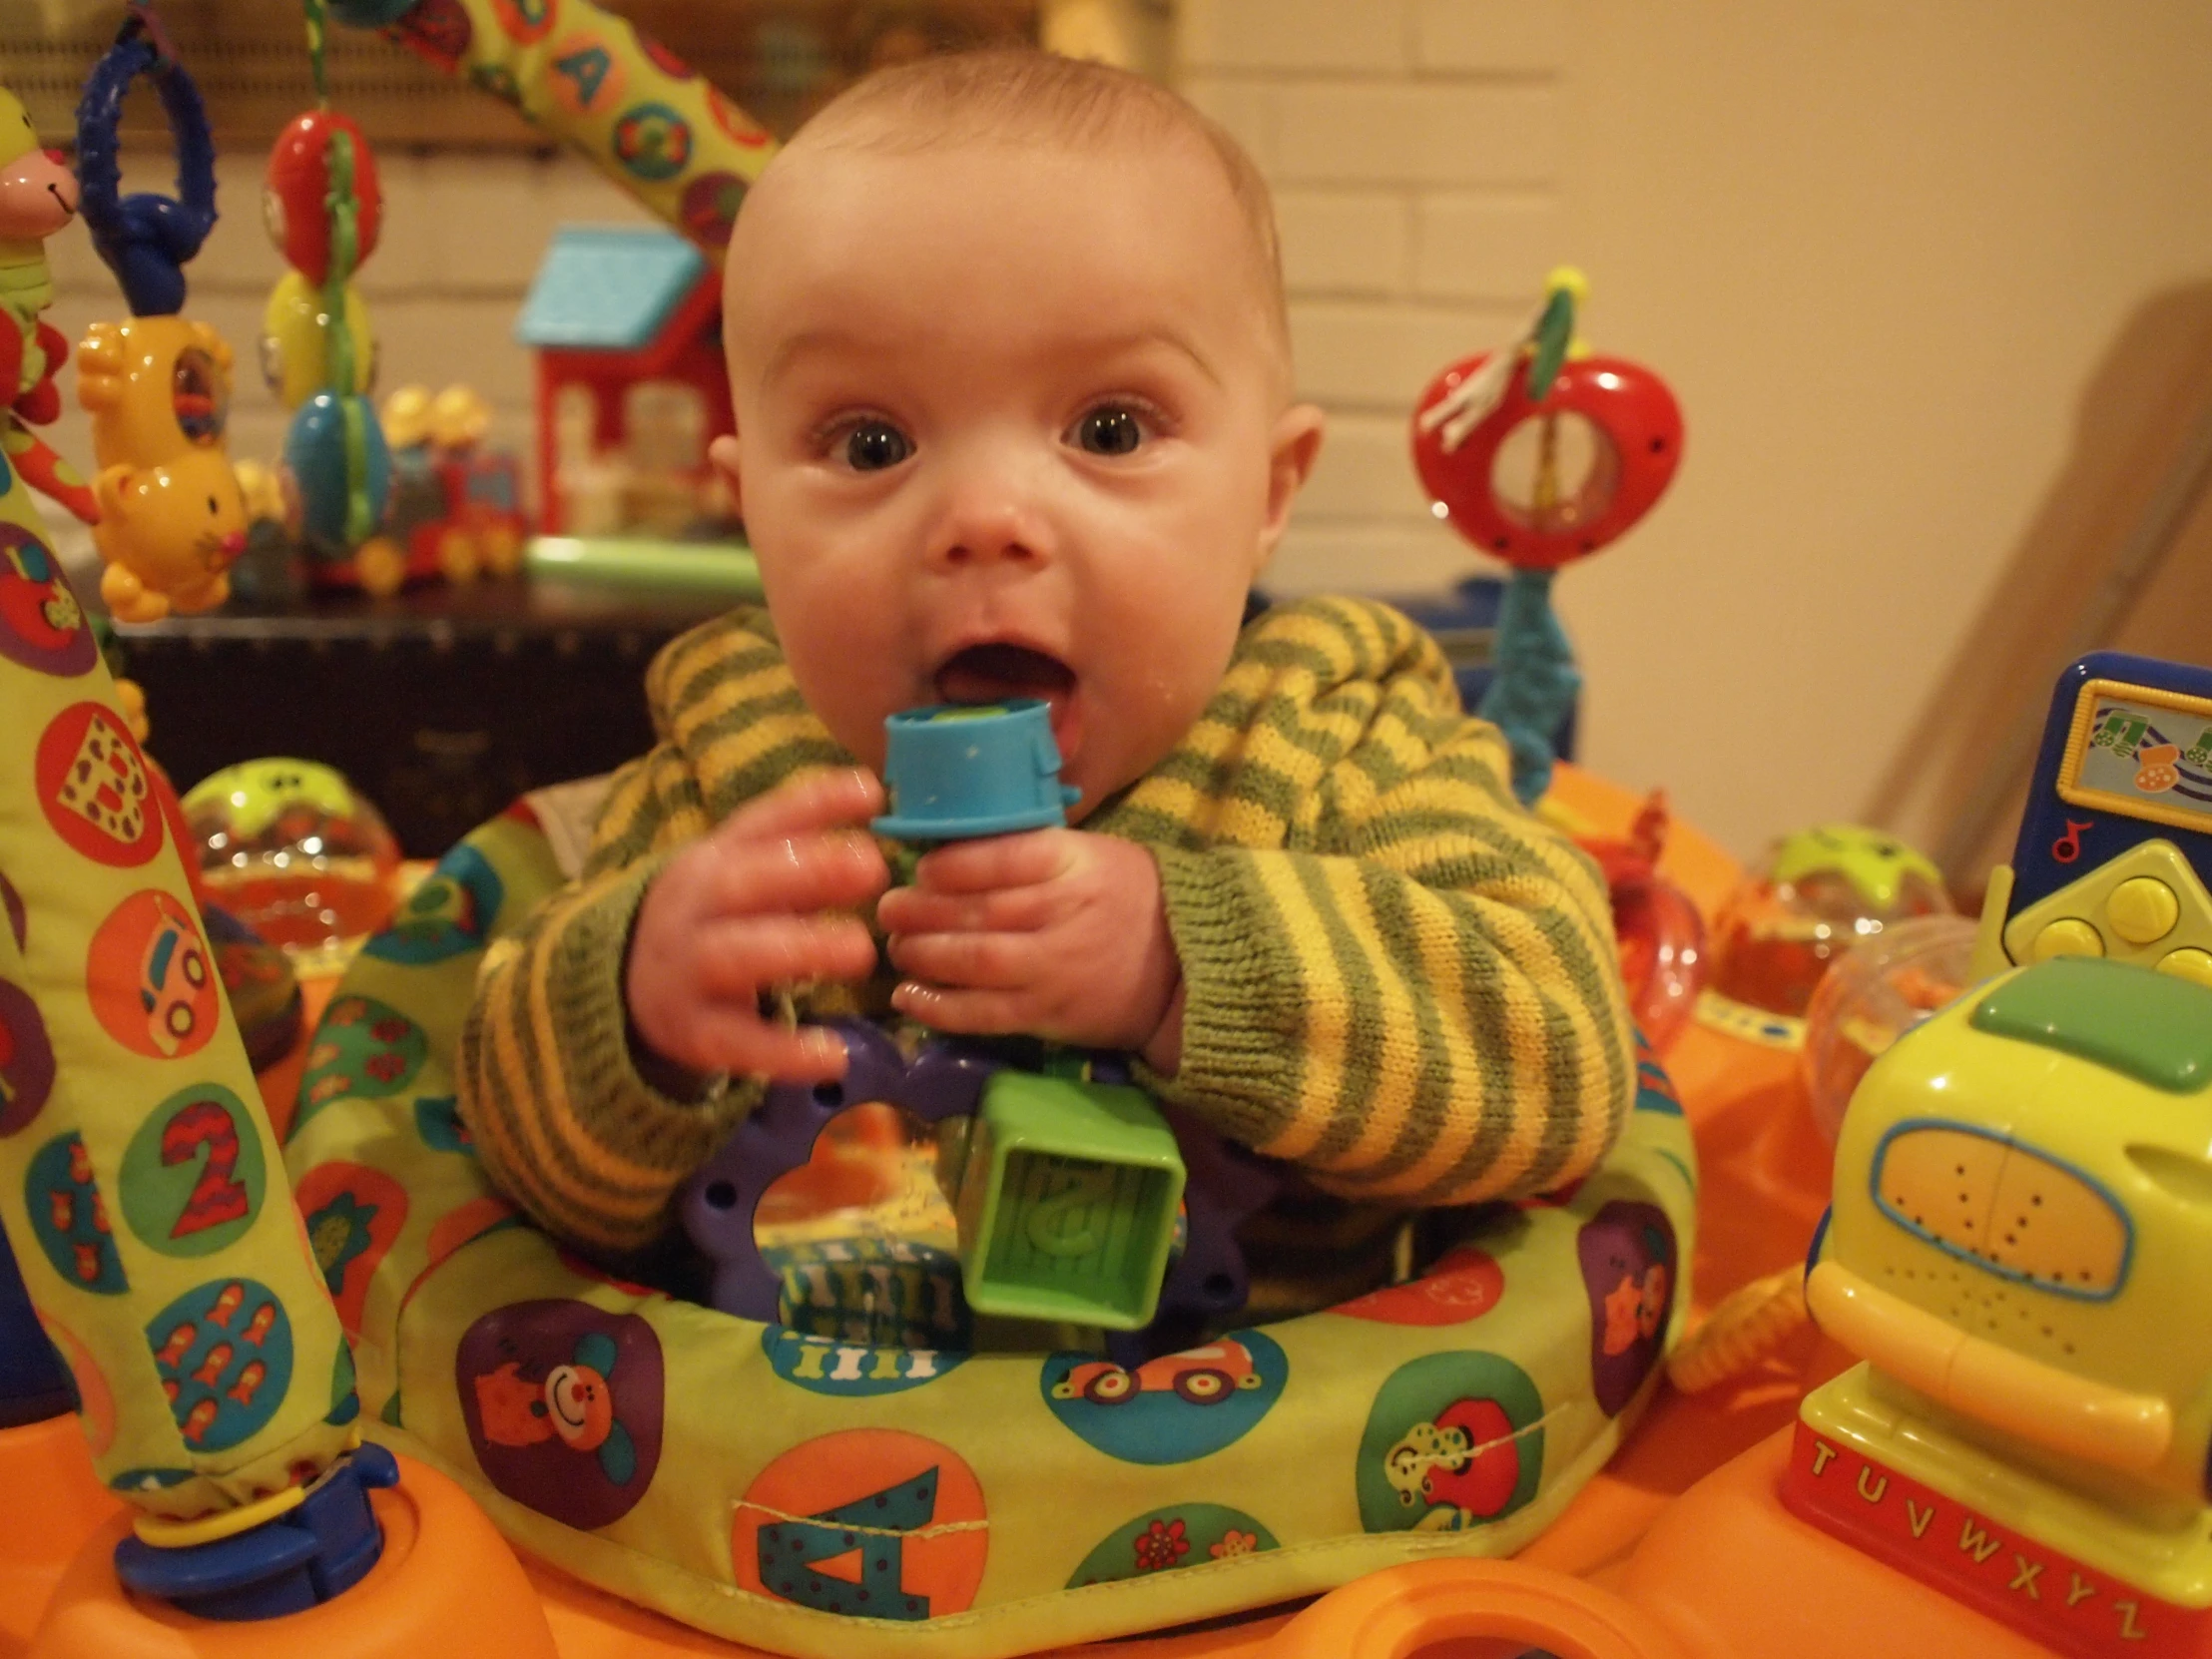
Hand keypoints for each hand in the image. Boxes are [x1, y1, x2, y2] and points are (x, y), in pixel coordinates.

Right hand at [626, 768, 889, 1083]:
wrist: (626, 987)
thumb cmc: (713, 917)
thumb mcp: (741, 871)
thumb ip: (798, 837)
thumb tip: (871, 793)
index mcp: (712, 859)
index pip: (760, 822)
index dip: (813, 804)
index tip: (871, 793)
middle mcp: (693, 907)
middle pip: (739, 884)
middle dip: (805, 872)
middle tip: (872, 868)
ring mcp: (686, 969)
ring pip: (735, 956)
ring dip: (799, 950)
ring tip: (860, 951)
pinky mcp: (694, 1032)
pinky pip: (737, 1042)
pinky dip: (785, 1052)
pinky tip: (835, 1055)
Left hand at [876, 829, 1183, 1070]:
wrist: (1184, 967)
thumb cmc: (1127, 898)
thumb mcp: (1090, 854)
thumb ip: (1029, 851)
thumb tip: (949, 846)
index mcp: (1074, 864)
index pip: (1003, 858)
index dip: (952, 864)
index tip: (922, 868)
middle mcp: (1062, 913)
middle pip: (978, 910)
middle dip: (921, 909)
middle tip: (889, 908)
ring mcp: (1053, 968)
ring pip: (974, 960)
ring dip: (923, 954)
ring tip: (898, 947)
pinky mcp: (1046, 1015)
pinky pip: (983, 1014)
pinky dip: (940, 1008)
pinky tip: (908, 997)